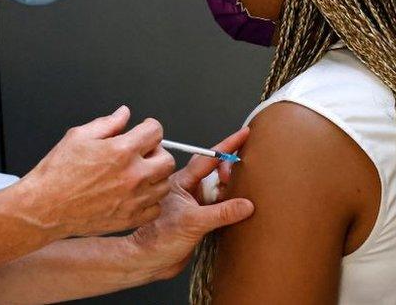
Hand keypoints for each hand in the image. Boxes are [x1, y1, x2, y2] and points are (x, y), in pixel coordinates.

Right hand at [18, 106, 175, 238]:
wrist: (45, 206)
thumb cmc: (57, 173)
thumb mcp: (78, 136)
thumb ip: (107, 123)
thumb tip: (124, 114)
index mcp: (121, 151)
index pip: (155, 131)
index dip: (149, 128)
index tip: (143, 132)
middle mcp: (133, 175)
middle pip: (167, 159)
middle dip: (156, 152)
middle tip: (142, 153)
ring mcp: (134, 199)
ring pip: (165, 185)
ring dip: (155, 177)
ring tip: (136, 174)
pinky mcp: (130, 218)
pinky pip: (155, 208)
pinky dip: (149, 201)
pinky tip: (133, 194)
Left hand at [125, 128, 253, 280]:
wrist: (149, 261)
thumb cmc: (157, 239)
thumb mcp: (193, 223)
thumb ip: (221, 212)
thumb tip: (246, 205)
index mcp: (182, 182)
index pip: (208, 158)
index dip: (227, 145)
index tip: (244, 134)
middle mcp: (189, 190)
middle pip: (216, 171)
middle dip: (230, 170)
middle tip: (239, 177)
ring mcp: (195, 203)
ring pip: (219, 189)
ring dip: (231, 189)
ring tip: (241, 192)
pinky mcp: (200, 219)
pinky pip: (221, 206)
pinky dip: (231, 206)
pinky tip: (239, 210)